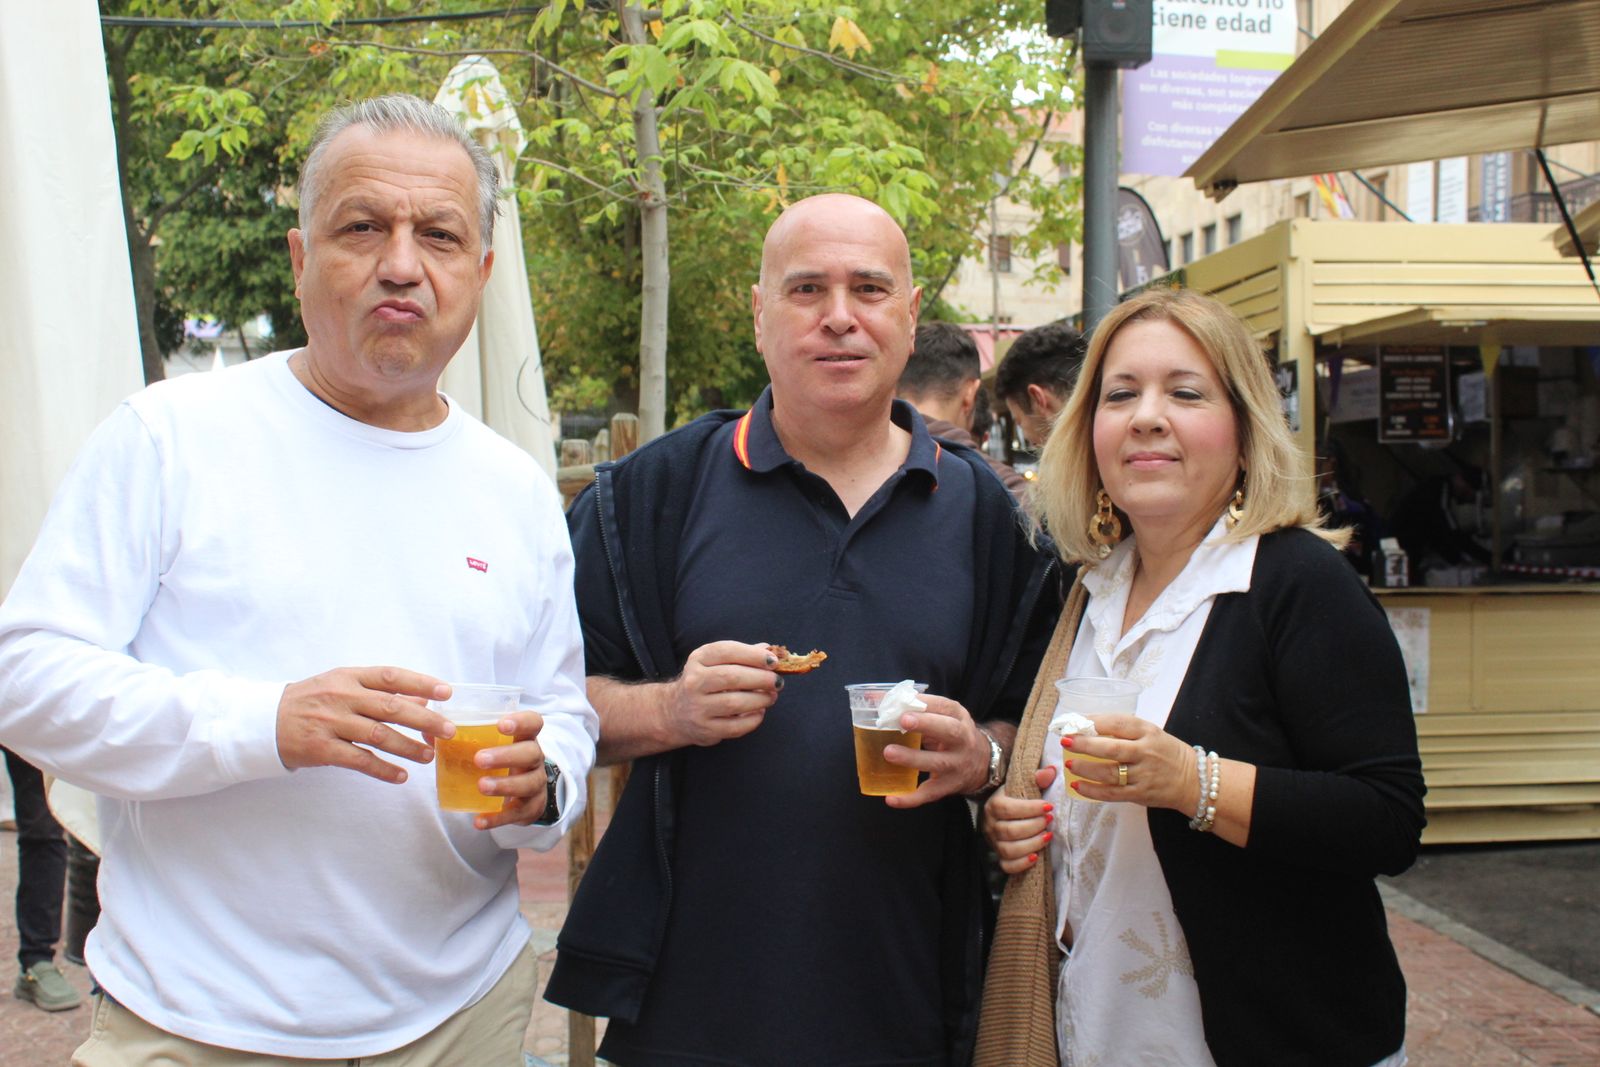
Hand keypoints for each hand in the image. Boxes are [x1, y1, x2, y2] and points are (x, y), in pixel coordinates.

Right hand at [276, 667, 452, 783]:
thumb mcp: (343, 686)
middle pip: (391, 707)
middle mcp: (341, 697)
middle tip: (448, 730)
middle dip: (424, 719)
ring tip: (428, 756)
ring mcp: (330, 723)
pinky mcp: (321, 749)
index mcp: (349, 677)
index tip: (446, 691)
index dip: (421, 683)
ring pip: (378, 735)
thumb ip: (380, 693)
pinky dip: (383, 769)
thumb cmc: (313, 701)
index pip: (391, 676)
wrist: (264, 720)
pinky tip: (401, 776)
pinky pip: (359, 760)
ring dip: (408, 747)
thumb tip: (422, 700)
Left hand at [467, 710, 552, 830]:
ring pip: (528, 783)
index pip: (533, 722)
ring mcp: (536, 784)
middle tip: (479, 759)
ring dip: (504, 785)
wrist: (525, 794)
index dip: (521, 721)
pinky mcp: (531, 808)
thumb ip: (461, 738)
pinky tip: (479, 821)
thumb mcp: (490, 747)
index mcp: (524, 738)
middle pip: (531, 753)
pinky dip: (498, 818)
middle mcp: (535, 759)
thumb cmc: (502, 762)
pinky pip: (517, 814)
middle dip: (506, 755)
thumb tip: (429, 733)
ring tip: (481, 786)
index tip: (500, 724)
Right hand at [664, 641, 781, 747]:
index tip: (773, 661)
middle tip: (778, 681)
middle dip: (761, 678)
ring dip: (761, 699)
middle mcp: (694, 682)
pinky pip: (736, 726)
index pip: (727, 651)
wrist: (675, 712)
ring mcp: (698, 707)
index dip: (753, 655)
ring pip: (735, 702)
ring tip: (772, 696)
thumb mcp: (716, 662)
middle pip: (732, 677)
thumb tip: (769, 650)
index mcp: (699, 659)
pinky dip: (753, 719)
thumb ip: (742, 655)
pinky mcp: (706, 729)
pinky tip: (759, 712)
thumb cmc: (705, 682)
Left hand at [881, 695, 989, 808]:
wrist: (982, 763)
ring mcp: (957, 765)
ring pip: (937, 762)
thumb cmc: (951, 734)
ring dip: (912, 758)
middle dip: (926, 724)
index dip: (926, 703)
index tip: (905, 700)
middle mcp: (962, 740)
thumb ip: (916, 709)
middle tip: (903, 721)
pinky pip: (929, 794)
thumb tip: (875, 699)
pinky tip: (891, 798)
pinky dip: (910, 799)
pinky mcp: (948, 786)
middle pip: (949, 731)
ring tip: (888, 752)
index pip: (945, 707)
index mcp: (959, 718)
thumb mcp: (943, 717)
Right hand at [982, 767, 1056, 874]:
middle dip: (1033, 826)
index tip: (1049, 806)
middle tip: (1049, 820)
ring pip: (1008, 850)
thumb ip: (1037, 778)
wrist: (1004, 812)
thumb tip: (1052, 771)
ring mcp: (994, 842)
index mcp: (994, 804)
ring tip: (1047, 836)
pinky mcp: (1000, 857)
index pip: (1007, 808)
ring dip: (1031, 844)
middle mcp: (990, 825)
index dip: (1029, 809)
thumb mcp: (1024, 785)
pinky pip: (1007, 866)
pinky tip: (1036, 857)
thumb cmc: (1017, 798)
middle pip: (1008, 831)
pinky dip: (1022, 864)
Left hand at [1064, 713, 1195, 811]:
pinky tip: (1078, 786)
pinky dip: (1093, 790)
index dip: (1095, 721)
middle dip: (1085, 744)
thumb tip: (1087, 727)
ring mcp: (1143, 775)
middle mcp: (1146, 752)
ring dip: (1086, 769)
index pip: (1119, 723)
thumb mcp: (1151, 733)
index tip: (1075, 721)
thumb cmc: (1166, 752)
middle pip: (1111, 748)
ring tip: (1069, 764)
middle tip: (1066, 741)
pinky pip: (1113, 793)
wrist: (1194, 780)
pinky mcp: (1141, 794)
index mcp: (1148, 732)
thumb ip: (1124, 730)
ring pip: (1110, 773)